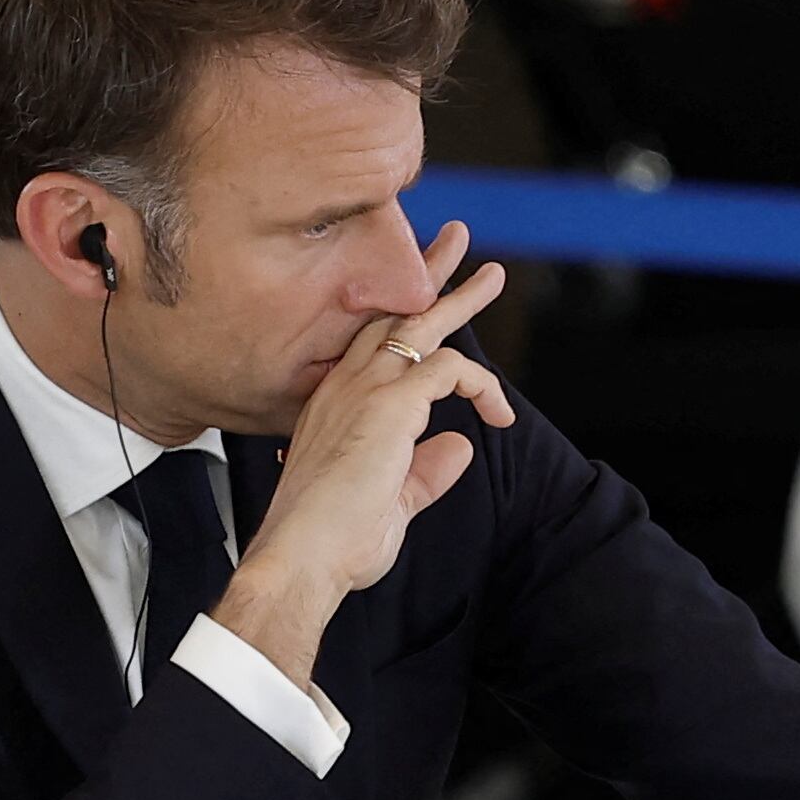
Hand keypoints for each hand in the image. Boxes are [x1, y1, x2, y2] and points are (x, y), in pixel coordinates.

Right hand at [224, 223, 514, 680]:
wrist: (303, 560)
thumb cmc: (335, 541)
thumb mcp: (391, 499)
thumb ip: (423, 471)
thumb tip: (458, 448)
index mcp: (333, 405)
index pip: (371, 343)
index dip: (403, 318)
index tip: (429, 301)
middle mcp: (341, 387)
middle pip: (390, 314)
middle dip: (427, 275)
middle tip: (455, 239)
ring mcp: (362, 390)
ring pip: (419, 324)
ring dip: (460, 298)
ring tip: (491, 275)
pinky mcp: (389, 405)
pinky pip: (449, 369)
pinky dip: (480, 385)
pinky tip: (496, 412)